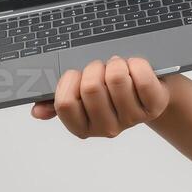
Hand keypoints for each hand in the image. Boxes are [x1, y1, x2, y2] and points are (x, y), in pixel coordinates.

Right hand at [31, 55, 171, 137]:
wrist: (149, 92)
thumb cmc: (110, 90)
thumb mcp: (82, 97)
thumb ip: (57, 102)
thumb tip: (37, 111)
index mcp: (84, 127)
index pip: (65, 103)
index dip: (69, 81)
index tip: (77, 74)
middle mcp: (107, 128)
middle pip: (91, 87)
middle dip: (93, 68)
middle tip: (100, 68)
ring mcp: (132, 119)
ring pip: (116, 78)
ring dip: (115, 63)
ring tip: (118, 67)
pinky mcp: (153, 105)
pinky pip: (141, 77)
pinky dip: (136, 64)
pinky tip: (134, 68)